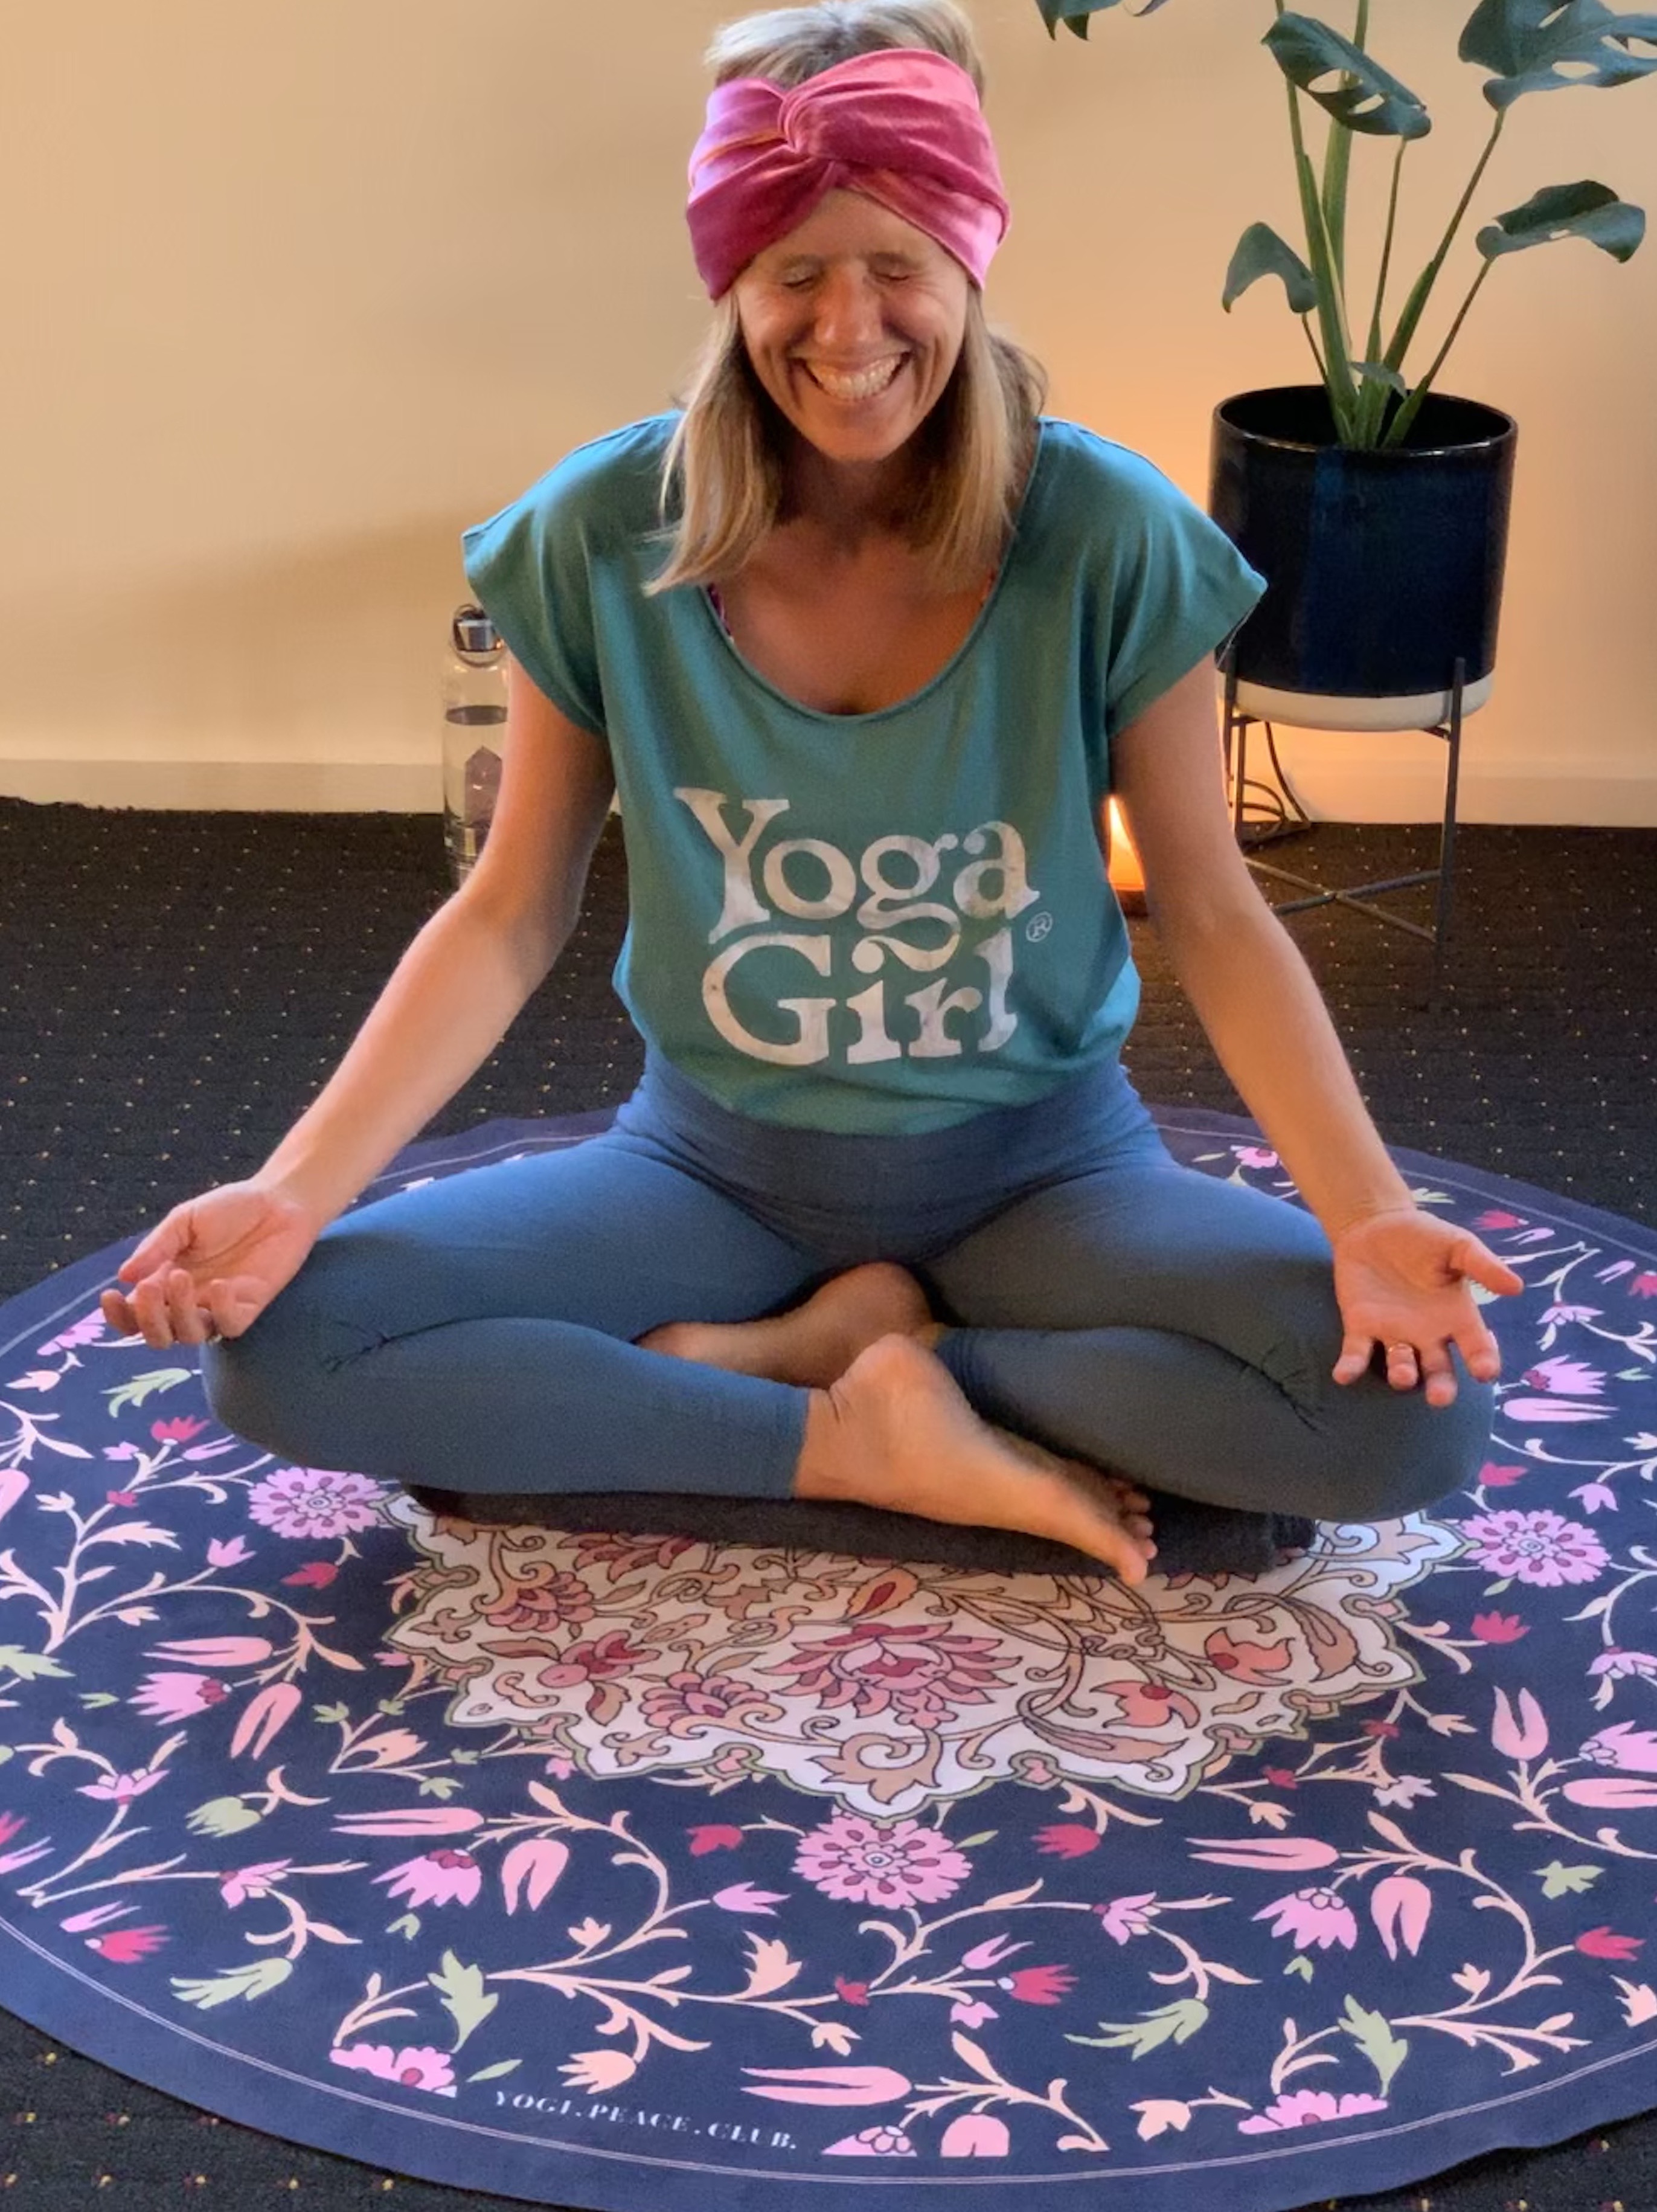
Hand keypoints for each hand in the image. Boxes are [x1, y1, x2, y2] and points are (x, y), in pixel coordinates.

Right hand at [100, 1181, 321, 1350]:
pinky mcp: (250, 1306)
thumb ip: (156, 1247)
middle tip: (151, 1288)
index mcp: (166, 1281)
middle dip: (148, 1319)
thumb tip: (123, 1276)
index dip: (119, 1315)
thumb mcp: (184, 1221)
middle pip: (159, 1335)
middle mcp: (191, 1301)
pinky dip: (221, 1311)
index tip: (110, 1295)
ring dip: (179, 1313)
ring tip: (181, 1277)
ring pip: (191, 1336)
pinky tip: (220, 1285)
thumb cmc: (229, 1208)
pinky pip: (230, 1326)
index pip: (135, 1314)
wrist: (279, 1200)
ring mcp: (220, 1306)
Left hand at [1329, 1205, 1523, 1408]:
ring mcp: (1393, 1334)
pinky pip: (1357, 1353)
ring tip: (1403, 1375)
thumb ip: (1483, 1265)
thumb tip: (1517, 1286)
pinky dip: (1351, 1367)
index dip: (1482, 1360)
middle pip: (1438, 1370)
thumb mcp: (1458, 1245)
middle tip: (1439, 1398)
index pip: (1475, 1346)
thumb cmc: (1425, 1237)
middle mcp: (1427, 1334)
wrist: (1375, 1225)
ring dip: (1401, 1373)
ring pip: (1400, 1365)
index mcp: (1456, 1316)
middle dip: (1440, 1386)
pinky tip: (1344, 1375)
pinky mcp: (1360, 1328)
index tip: (1486, 1373)